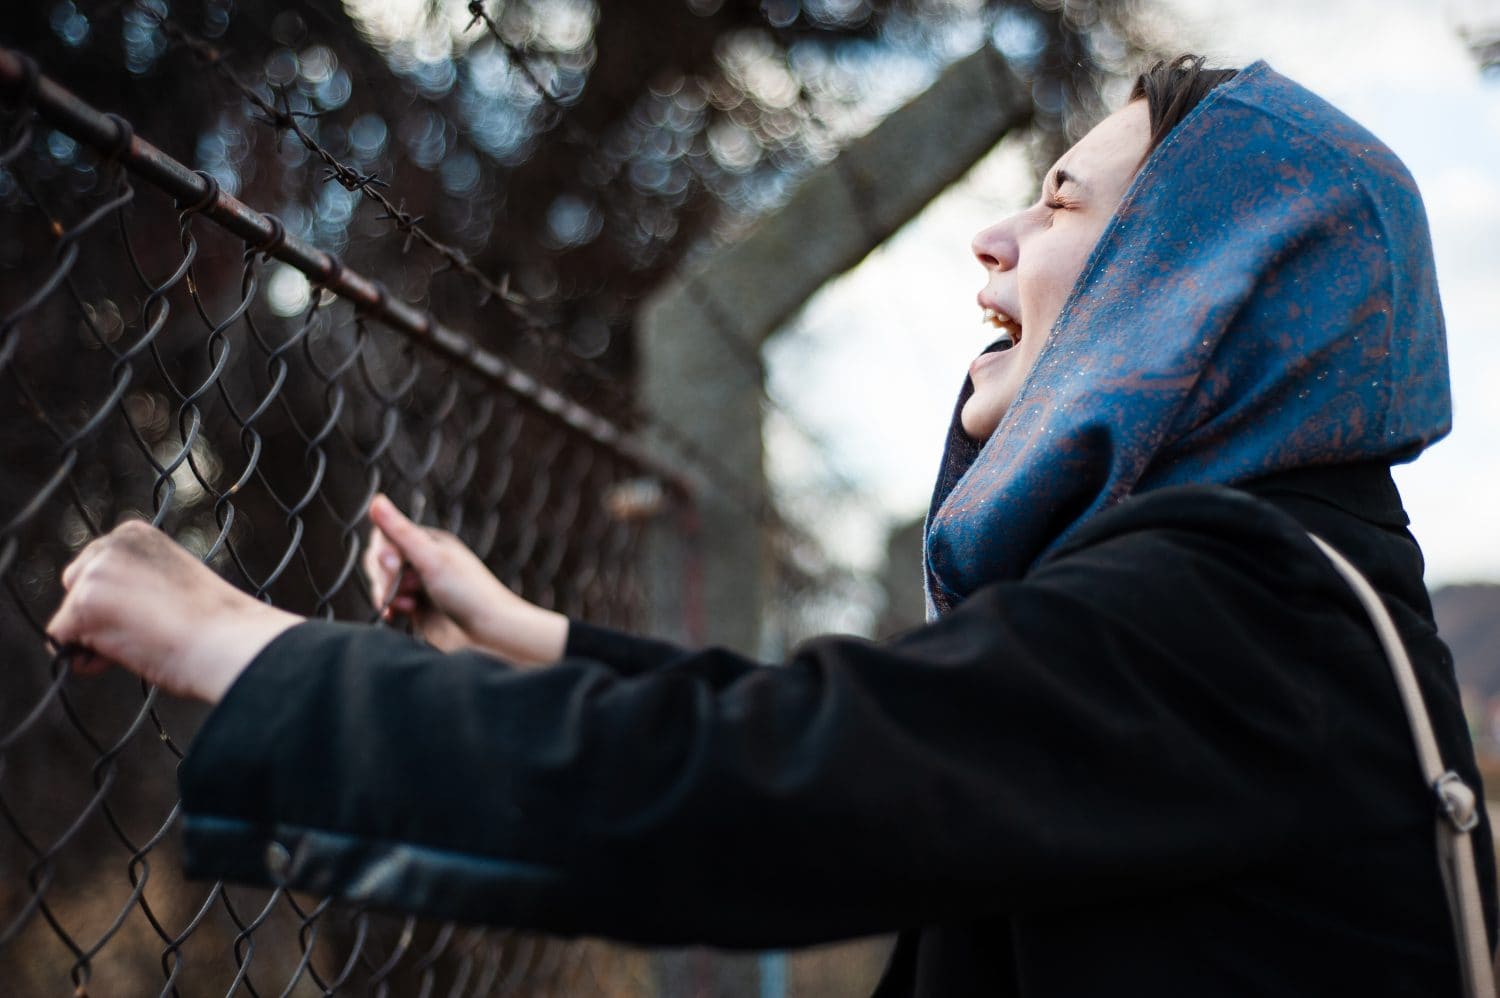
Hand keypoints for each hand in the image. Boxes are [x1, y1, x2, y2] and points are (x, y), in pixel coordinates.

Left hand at [45, 521, 301, 702]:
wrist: (230, 641)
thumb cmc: (214, 624)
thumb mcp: (170, 583)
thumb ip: (134, 583)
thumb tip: (101, 611)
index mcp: (134, 534)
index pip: (98, 569)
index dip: (120, 600)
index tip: (157, 612)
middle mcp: (111, 543)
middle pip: (76, 586)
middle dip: (98, 615)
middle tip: (147, 629)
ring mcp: (96, 572)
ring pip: (69, 616)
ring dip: (96, 638)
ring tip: (143, 641)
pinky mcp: (85, 603)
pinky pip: (59, 640)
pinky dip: (85, 659)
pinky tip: (126, 655)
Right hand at [364, 494, 565, 666]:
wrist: (489, 635)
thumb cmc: (469, 593)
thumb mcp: (432, 559)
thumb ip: (400, 532)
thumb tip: (376, 500)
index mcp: (430, 543)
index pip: (387, 537)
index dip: (383, 551)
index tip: (392, 565)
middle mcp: (424, 562)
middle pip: (380, 561)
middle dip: (384, 577)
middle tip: (398, 590)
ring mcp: (419, 587)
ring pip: (383, 584)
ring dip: (388, 594)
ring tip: (409, 604)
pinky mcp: (417, 610)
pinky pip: (390, 605)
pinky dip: (390, 609)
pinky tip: (397, 616)